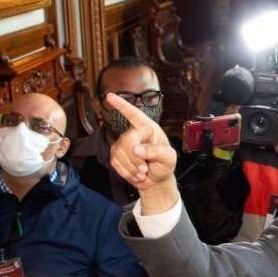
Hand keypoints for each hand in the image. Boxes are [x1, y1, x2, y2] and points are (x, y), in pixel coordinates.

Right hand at [107, 92, 179, 213]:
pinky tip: (135, 175)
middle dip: (135, 159)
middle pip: (127, 140)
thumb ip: (155, 152)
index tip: (109, 96)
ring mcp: (123, 143)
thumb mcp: (168, 158)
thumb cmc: (164, 165)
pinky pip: (115, 162)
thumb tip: (136, 149)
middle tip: (144, 170)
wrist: (156, 180)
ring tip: (142, 173)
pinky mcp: (115, 154)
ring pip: (119, 153)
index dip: (122, 105)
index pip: (134, 114)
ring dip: (132, 168)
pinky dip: (126, 172)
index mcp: (148, 128)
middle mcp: (134, 132)